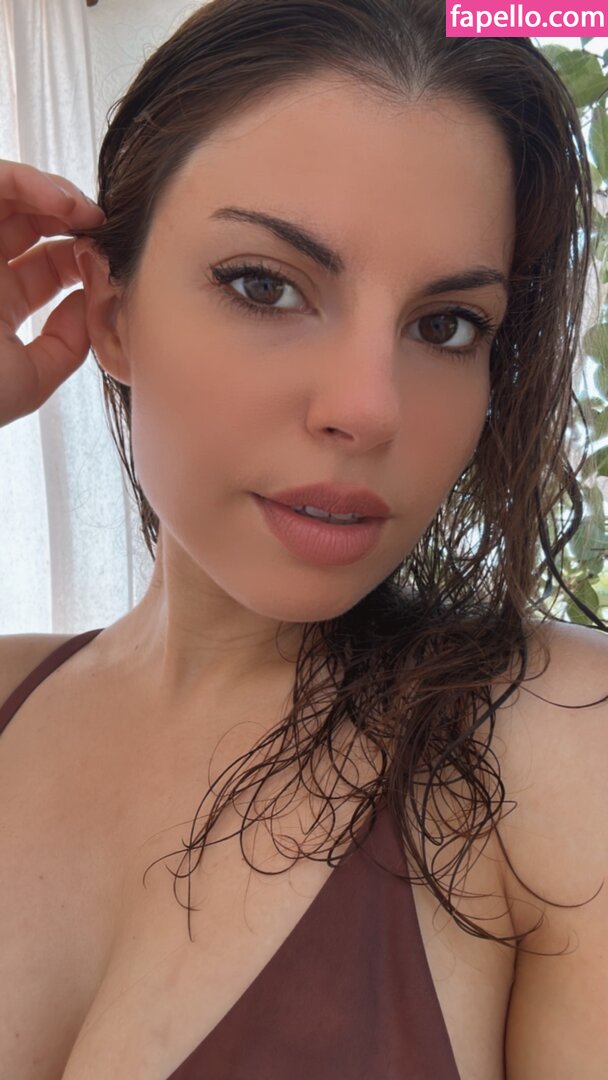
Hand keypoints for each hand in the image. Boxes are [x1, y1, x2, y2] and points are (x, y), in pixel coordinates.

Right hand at [0, 159, 104, 426]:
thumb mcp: (32, 378)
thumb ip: (66, 345)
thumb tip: (90, 303)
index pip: (47, 265)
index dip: (81, 254)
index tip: (110, 258)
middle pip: (28, 220)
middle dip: (71, 216)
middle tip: (103, 225)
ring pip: (6, 193)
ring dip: (53, 191)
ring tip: (85, 210)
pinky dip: (24, 181)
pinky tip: (61, 203)